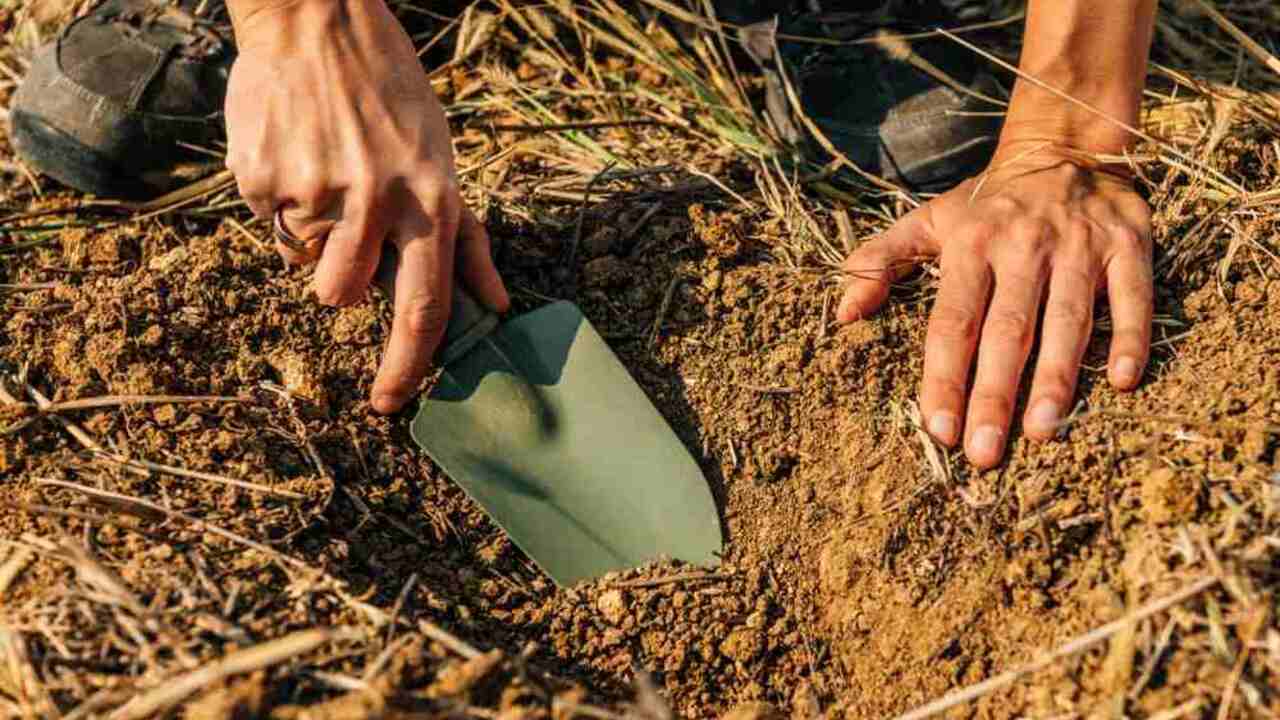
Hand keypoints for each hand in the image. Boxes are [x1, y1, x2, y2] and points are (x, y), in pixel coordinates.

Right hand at [225, 0, 508, 413]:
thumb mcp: (445, 162)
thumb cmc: (394, 99)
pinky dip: (281, 200)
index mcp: (431, 202)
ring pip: (303, 264)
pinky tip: (298, 151)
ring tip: (325, 182)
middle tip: (347, 229)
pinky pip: (268, 222)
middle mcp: (376, 201)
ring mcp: (314, 189)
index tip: (391, 405)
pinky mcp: (261, 176)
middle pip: (344, 297)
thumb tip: (497, 305)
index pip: (424, 309)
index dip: (407, 367)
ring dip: (311, 241)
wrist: (320, 22)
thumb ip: (468, 241)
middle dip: (340, 283)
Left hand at [837, 150, 1152, 467]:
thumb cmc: (987, 204)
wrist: (1064, 145)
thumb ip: (879, 262)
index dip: (944, 377)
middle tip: (984, 453)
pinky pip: (1132, 296)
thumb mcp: (929, 222)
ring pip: (1067, 320)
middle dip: (994, 394)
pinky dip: (1131, 336)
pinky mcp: (1128, 244)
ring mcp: (1078, 246)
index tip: (938, 430)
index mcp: (970, 246)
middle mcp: (1023, 247)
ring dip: (1057, 378)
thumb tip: (841, 315)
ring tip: (1043, 432)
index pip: (952, 323)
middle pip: (1007, 331)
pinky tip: (1124, 382)